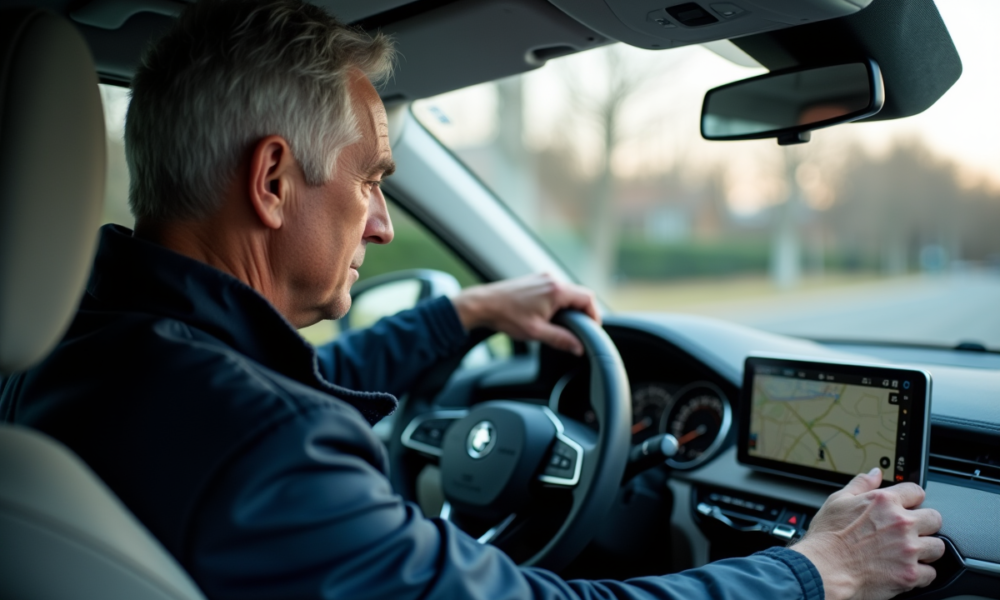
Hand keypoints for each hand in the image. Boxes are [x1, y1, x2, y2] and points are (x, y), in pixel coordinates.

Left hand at [451, 273, 599, 355]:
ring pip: (567, 292)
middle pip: (580, 294)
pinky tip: (550, 315)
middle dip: (583, 312)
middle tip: (580, 329)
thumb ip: (561, 339)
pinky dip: (559, 302)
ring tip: (564, 324)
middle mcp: (552, 279)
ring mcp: (543, 277)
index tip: (591, 329)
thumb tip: (578, 348)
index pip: (588, 299)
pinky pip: (555, 289)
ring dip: (570, 307)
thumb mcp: (537, 332)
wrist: (483, 305)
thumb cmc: (507, 316)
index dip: (594, 315)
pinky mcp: (535, 280)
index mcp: (556, 290)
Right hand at [791, 468, 944, 599]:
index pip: (916, 491)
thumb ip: (861, 484)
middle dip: (924, 525)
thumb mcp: (837, 501)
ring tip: (909, 553)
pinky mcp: (909, 574)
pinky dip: (920, 574)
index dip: (912, 499)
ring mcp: (908, 549)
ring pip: (937, 547)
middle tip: (910, 532)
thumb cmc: (826, 538)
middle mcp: (900, 523)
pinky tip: (905, 570)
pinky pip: (930, 573)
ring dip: (926, 550)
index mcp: (884, 501)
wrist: (823, 570)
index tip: (908, 507)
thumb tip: (876, 472)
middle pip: (934, 518)